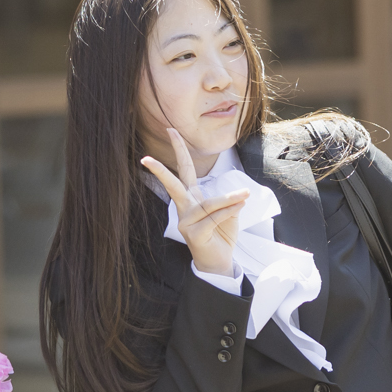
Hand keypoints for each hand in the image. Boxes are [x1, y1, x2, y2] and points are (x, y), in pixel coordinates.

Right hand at [141, 128, 247, 278]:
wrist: (219, 261)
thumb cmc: (221, 234)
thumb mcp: (227, 212)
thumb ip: (228, 201)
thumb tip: (237, 196)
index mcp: (191, 199)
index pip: (183, 171)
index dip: (179, 150)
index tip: (171, 130)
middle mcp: (184, 208)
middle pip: (174, 184)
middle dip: (161, 170)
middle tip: (146, 158)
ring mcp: (186, 222)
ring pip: (208, 204)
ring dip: (230, 199)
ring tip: (245, 195)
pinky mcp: (194, 235)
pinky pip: (215, 218)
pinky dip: (229, 213)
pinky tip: (238, 209)